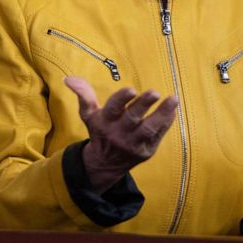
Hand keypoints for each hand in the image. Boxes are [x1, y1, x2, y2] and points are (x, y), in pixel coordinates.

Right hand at [64, 76, 177, 192]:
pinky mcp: (147, 150)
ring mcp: (134, 143)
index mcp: (105, 122)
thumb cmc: (99, 132)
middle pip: (133, 118)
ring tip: (173, 99)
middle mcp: (119, 133)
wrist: (106, 164)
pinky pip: (158, 135)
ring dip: (162, 114)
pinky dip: (167, 122)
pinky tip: (173, 109)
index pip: (113, 109)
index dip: (121, 99)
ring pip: (149, 128)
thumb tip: (69, 79)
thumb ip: (83, 95)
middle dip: (143, 105)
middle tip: (154, 92)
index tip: (131, 89)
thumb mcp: (88, 114)